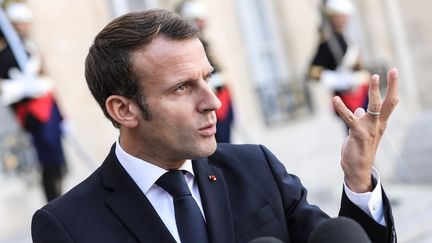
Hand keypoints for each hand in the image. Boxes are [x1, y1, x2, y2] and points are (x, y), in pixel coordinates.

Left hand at [333, 68, 398, 192]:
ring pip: (375, 107)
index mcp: (379, 123)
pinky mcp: (358, 134)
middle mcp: (378, 125)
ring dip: (374, 91)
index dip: (392, 87)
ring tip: (374, 77)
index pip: (390, 103)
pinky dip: (342, 108)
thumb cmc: (359, 150)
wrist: (357, 169)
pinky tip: (335, 99)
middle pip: (388, 103)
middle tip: (392, 70)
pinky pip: (350, 118)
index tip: (392, 72)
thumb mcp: (361, 132)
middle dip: (391, 86)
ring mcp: (369, 129)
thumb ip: (362, 119)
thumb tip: (359, 109)